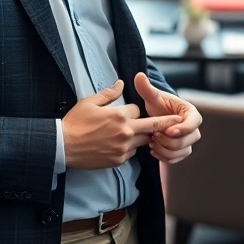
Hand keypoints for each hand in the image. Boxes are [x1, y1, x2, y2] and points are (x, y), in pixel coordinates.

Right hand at [63, 80, 182, 169]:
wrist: (63, 146)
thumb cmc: (75, 122)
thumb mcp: (90, 102)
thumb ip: (109, 93)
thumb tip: (121, 83)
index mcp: (119, 115)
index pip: (139, 110)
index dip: (135, 110)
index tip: (128, 111)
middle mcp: (125, 132)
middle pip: (152, 127)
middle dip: (165, 124)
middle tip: (180, 122)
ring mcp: (123, 148)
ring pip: (143, 141)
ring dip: (142, 137)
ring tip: (141, 134)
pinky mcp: (118, 160)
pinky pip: (132, 153)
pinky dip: (131, 148)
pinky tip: (121, 145)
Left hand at [134, 72, 201, 164]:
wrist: (157, 118)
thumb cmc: (157, 106)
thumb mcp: (152, 97)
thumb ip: (146, 88)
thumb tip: (138, 75)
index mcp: (190, 113)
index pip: (194, 123)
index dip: (183, 129)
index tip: (168, 131)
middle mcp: (193, 128)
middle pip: (187, 140)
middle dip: (168, 140)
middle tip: (154, 135)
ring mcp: (189, 141)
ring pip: (182, 151)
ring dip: (165, 149)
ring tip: (152, 142)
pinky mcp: (182, 150)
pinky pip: (177, 159)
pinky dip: (164, 157)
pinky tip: (153, 150)